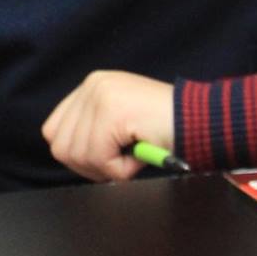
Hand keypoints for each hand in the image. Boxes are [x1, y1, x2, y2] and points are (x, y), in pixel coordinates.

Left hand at [42, 70, 175, 181]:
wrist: (202, 121)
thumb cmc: (165, 128)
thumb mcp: (120, 123)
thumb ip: (92, 129)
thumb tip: (68, 154)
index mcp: (91, 87)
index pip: (54, 130)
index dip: (76, 154)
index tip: (102, 160)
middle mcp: (92, 86)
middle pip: (61, 146)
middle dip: (90, 165)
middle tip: (120, 161)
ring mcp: (100, 96)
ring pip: (79, 155)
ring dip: (109, 167)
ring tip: (133, 153)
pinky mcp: (111, 112)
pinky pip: (100, 159)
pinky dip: (121, 169)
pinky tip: (140, 154)